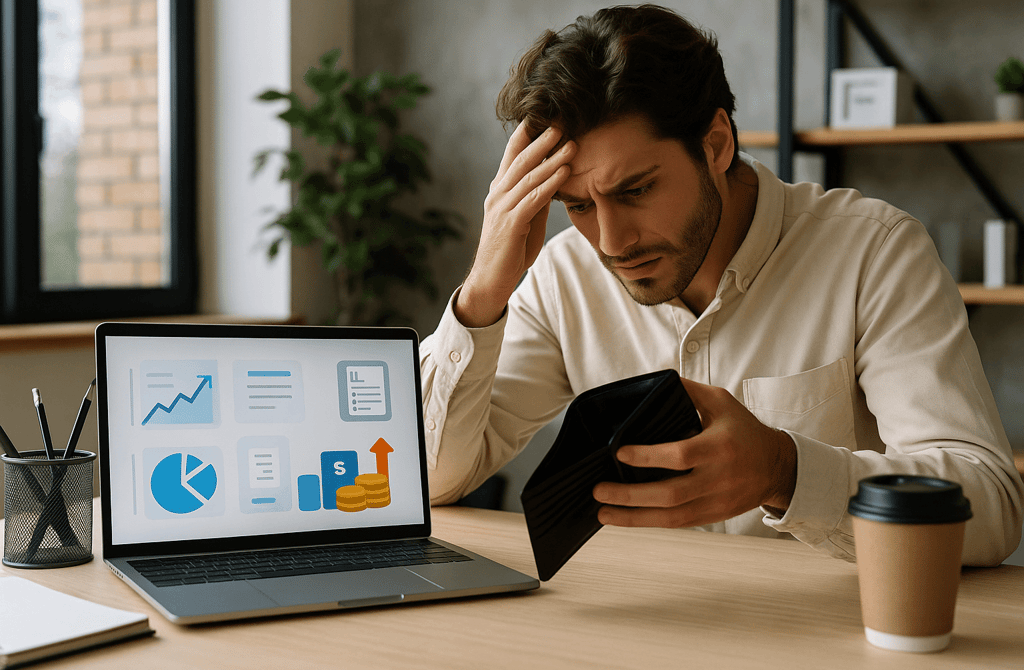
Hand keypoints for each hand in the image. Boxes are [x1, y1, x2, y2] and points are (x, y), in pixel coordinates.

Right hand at [455, 123, 575, 327]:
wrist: (491, 280)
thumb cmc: (510, 250)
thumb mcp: (526, 219)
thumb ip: (536, 198)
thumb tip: (554, 179)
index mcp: (500, 190)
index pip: (511, 154)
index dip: (527, 134)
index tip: (545, 116)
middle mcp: (497, 194)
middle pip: (521, 159)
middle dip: (542, 139)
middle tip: (563, 122)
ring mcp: (502, 208)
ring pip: (529, 176)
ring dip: (552, 159)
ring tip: (572, 144)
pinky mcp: (510, 224)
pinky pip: (533, 199)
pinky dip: (550, 184)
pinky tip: (565, 173)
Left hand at [593, 378, 796, 527]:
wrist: (777, 467)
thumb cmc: (744, 430)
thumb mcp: (721, 402)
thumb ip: (688, 392)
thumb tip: (654, 384)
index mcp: (719, 447)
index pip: (680, 455)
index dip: (648, 457)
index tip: (619, 453)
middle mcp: (718, 478)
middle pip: (671, 494)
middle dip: (631, 495)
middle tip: (599, 489)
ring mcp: (716, 501)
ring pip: (672, 517)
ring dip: (634, 517)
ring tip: (603, 512)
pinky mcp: (714, 516)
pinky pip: (678, 523)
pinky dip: (650, 522)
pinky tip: (626, 518)